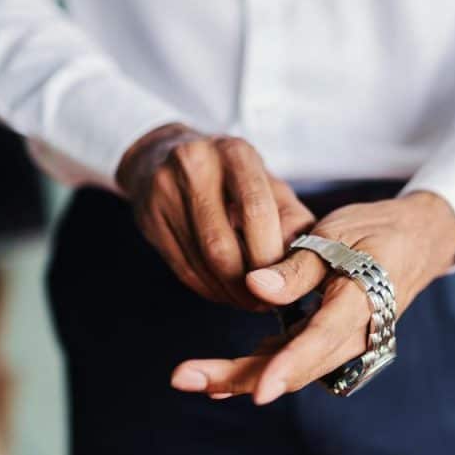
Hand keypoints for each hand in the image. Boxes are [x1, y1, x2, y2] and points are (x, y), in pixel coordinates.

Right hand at [117, 123, 314, 308]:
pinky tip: (225, 293)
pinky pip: (183, 268)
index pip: (256, 211)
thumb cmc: (231, 176)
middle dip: (250, 283)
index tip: (285, 281)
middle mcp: (196, 163)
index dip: (271, 256)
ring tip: (250, 301)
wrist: (163, 155)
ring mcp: (165, 189)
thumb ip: (292, 219)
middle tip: (267, 302)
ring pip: (202, 261)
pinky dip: (209, 289)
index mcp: (235, 152)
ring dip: (230, 293)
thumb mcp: (268, 184)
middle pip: (224, 243)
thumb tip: (307, 264)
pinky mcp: (147, 216)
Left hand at [170, 191, 454, 402]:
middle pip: (295, 367)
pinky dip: (256, 367)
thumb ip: (299, 265)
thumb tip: (254, 285)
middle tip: (185, 378)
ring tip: (189, 378)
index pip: (322, 340)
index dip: (289, 366)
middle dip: (241, 377)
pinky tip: (217, 379)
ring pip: (288, 368)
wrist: (416, 242)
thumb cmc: (376, 232)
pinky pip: (290, 359)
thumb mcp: (339, 235)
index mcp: (361, 303)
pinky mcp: (326, 340)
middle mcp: (354, 335)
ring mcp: (341, 343)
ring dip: (240, 376)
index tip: (259, 392)